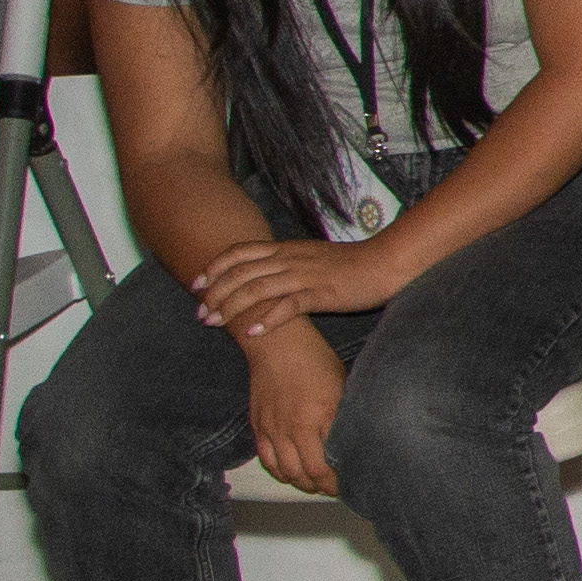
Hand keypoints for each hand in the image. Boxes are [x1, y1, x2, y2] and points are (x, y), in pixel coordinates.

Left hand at [190, 234, 402, 340]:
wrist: (386, 263)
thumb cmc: (350, 264)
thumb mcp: (310, 257)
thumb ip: (285, 264)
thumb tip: (260, 277)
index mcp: (287, 248)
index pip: (239, 252)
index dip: (214, 268)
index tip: (196, 286)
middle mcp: (291, 259)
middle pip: (241, 272)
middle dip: (215, 294)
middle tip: (201, 315)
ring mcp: (305, 275)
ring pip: (258, 287)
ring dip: (232, 306)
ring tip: (217, 323)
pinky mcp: (322, 293)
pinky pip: (289, 305)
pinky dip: (267, 318)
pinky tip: (254, 332)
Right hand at [243, 328, 346, 498]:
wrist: (278, 344)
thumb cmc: (316, 361)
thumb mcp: (341, 388)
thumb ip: (344, 417)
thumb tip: (356, 442)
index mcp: (314, 420)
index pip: (322, 467)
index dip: (334, 483)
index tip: (347, 486)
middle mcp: (289, 429)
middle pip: (302, 475)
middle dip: (319, 487)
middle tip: (333, 488)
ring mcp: (270, 428)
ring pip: (283, 471)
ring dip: (300, 482)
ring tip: (314, 484)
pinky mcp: (257, 425)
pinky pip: (265, 458)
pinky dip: (278, 471)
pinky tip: (291, 473)